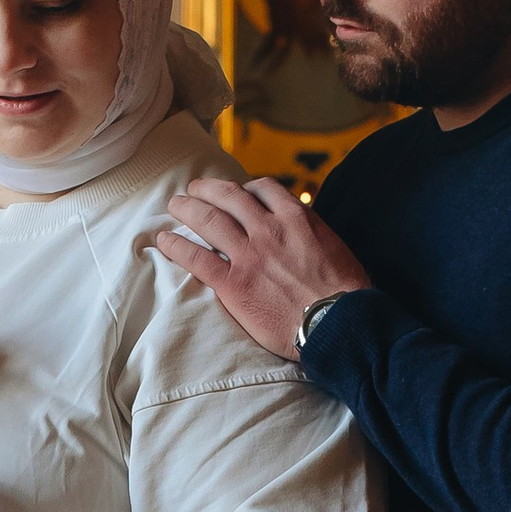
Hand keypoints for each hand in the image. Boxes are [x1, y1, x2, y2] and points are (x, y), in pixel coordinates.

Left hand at [148, 174, 370, 357]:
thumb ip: (312, 232)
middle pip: (228, 197)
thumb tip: (301, 230)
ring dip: (187, 208)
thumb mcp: (336, 247)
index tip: (236, 192)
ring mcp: (249, 255)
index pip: (263, 189)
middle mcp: (269, 229)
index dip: (245, 188)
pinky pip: (197, 259)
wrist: (338, 324)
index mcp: (297, 218)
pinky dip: (177, 246)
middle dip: (207, 189)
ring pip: (208, 220)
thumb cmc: (345, 292)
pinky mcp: (234, 284)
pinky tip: (164, 241)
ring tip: (175, 204)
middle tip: (195, 189)